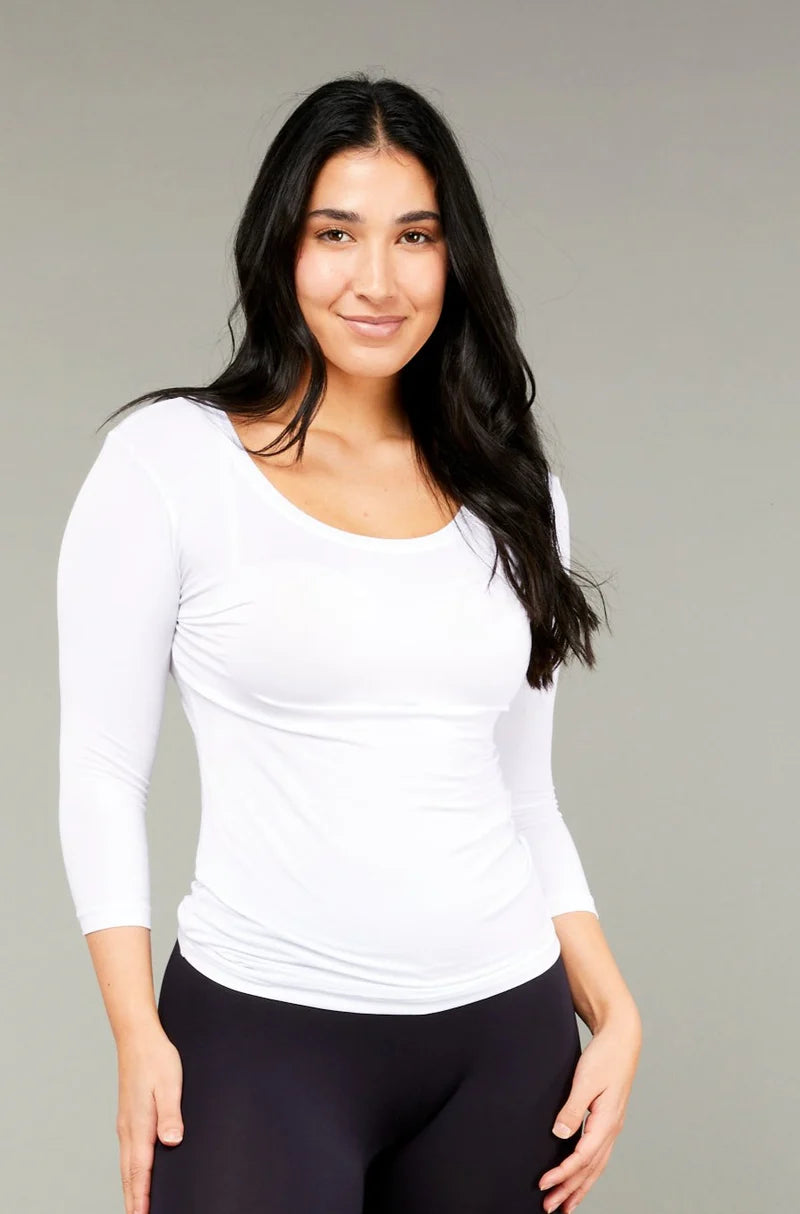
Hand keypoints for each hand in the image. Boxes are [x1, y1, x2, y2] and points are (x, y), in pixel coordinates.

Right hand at [116, 1024, 184, 1213]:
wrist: (137, 1037)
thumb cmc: (156, 1058)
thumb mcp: (170, 1085)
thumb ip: (171, 1115)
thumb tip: (172, 1142)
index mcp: (139, 1124)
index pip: (139, 1170)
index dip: (141, 1196)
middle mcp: (128, 1128)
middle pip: (129, 1173)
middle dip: (132, 1199)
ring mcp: (126, 1123)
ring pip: (126, 1164)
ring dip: (130, 1187)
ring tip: (135, 1206)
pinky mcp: (128, 1116)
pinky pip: (127, 1152)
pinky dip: (130, 1170)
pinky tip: (134, 1173)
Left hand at [538, 1009, 641, 1211]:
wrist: (622, 1039)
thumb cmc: (605, 1057)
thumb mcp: (586, 1080)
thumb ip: (572, 1109)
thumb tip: (560, 1135)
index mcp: (607, 1121)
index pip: (582, 1157)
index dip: (563, 1173)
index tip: (544, 1184)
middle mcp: (612, 1129)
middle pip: (590, 1169)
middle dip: (570, 1191)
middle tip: (550, 1208)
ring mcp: (612, 1127)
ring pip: (596, 1166)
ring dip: (579, 1187)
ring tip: (564, 1205)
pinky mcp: (607, 1121)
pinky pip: (597, 1155)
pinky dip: (587, 1172)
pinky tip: (579, 1178)